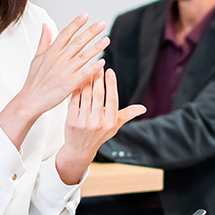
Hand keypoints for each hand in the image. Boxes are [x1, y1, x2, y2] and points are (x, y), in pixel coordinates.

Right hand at [0, 14, 108, 146]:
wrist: (31, 99)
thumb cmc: (34, 80)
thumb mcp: (37, 57)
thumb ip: (44, 40)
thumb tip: (46, 25)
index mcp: (51, 52)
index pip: (65, 33)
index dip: (76, 24)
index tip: (85, 16)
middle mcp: (59, 60)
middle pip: (77, 42)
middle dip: (90, 32)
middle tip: (102, 24)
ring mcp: (65, 71)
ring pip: (83, 56)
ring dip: (96, 47)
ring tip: (106, 40)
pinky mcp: (69, 84)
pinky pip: (84, 73)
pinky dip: (93, 67)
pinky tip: (102, 62)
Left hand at [56, 68, 144, 184]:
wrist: (80, 149)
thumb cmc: (99, 134)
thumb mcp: (114, 126)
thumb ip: (126, 114)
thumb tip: (143, 108)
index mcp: (110, 122)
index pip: (112, 99)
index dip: (111, 84)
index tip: (109, 71)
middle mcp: (98, 122)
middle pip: (98, 95)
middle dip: (98, 78)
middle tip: (97, 65)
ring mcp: (84, 122)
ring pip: (85, 96)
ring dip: (87, 81)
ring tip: (87, 69)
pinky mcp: (71, 121)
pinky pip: (74, 101)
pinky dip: (76, 89)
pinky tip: (77, 80)